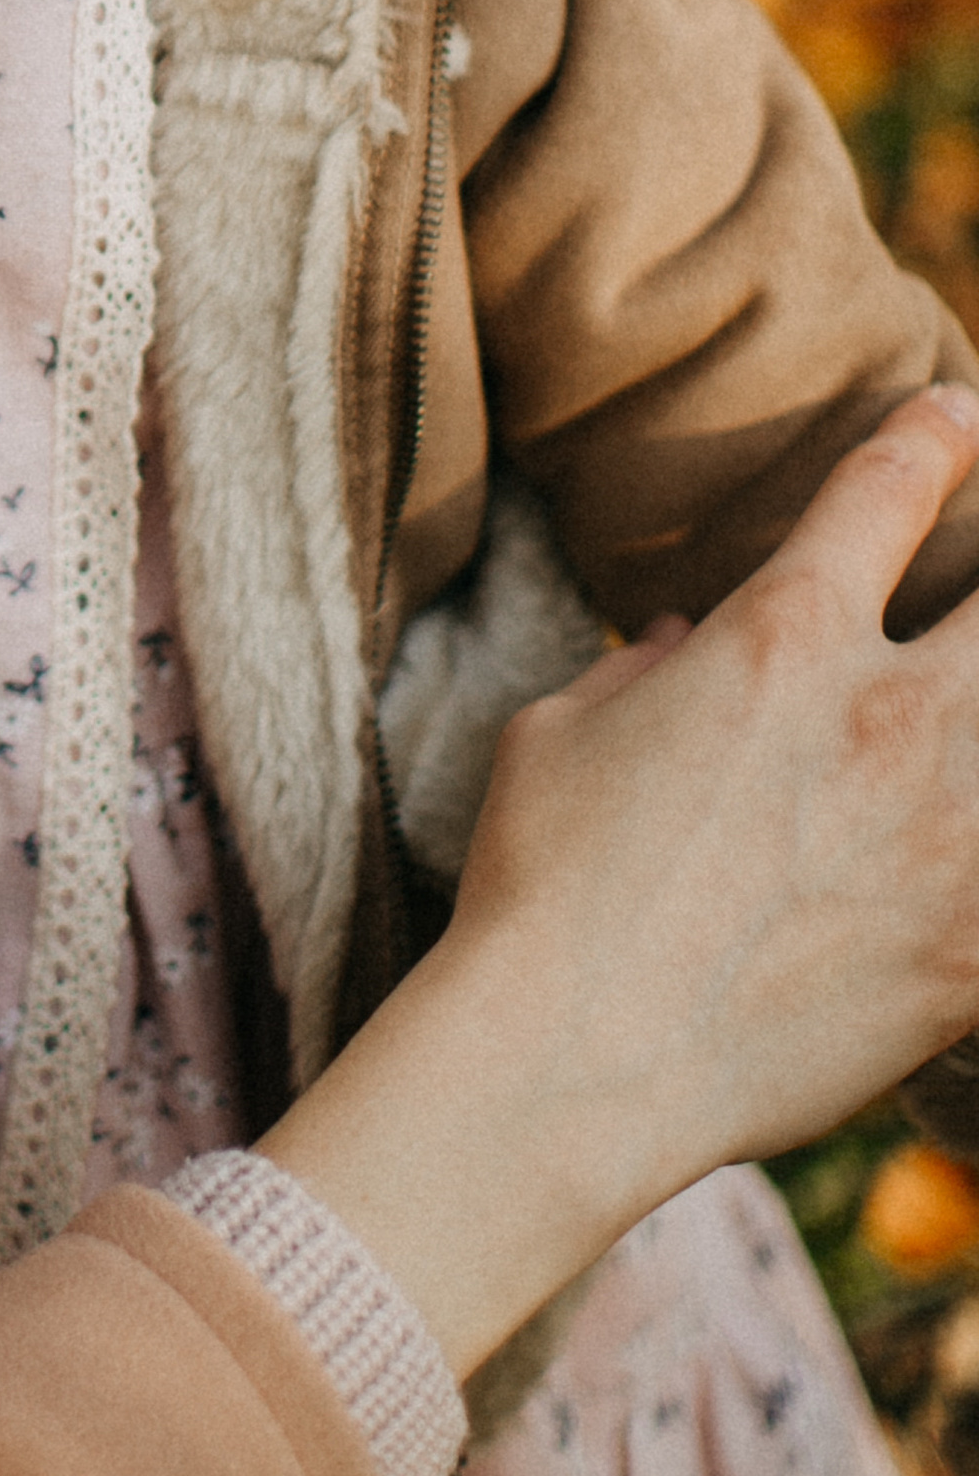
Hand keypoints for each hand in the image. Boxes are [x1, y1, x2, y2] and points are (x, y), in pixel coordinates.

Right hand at [266, 385, 978, 1377]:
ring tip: (964, 741)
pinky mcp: (975, 951)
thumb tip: (678, 644)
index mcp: (779, 636)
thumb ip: (637, 674)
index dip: (940, 435)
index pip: (892, 485)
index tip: (963, 417)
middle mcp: (889, 714)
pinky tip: (969, 876)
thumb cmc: (539, 887)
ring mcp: (950, 834)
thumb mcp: (560, 733)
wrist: (571, 1058)